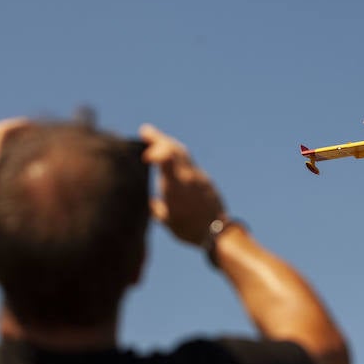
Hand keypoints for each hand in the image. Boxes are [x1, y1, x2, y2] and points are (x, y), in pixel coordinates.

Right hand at [139, 124, 224, 245]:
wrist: (218, 232)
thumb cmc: (189, 229)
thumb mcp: (166, 220)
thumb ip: (154, 207)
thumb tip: (144, 199)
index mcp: (176, 186)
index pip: (167, 159)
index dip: (156, 151)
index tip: (145, 154)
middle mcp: (188, 177)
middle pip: (174, 149)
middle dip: (159, 138)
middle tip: (146, 130)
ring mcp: (198, 176)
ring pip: (183, 153)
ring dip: (169, 144)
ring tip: (157, 139)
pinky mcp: (205, 179)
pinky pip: (189, 162)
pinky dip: (178, 156)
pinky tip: (173, 156)